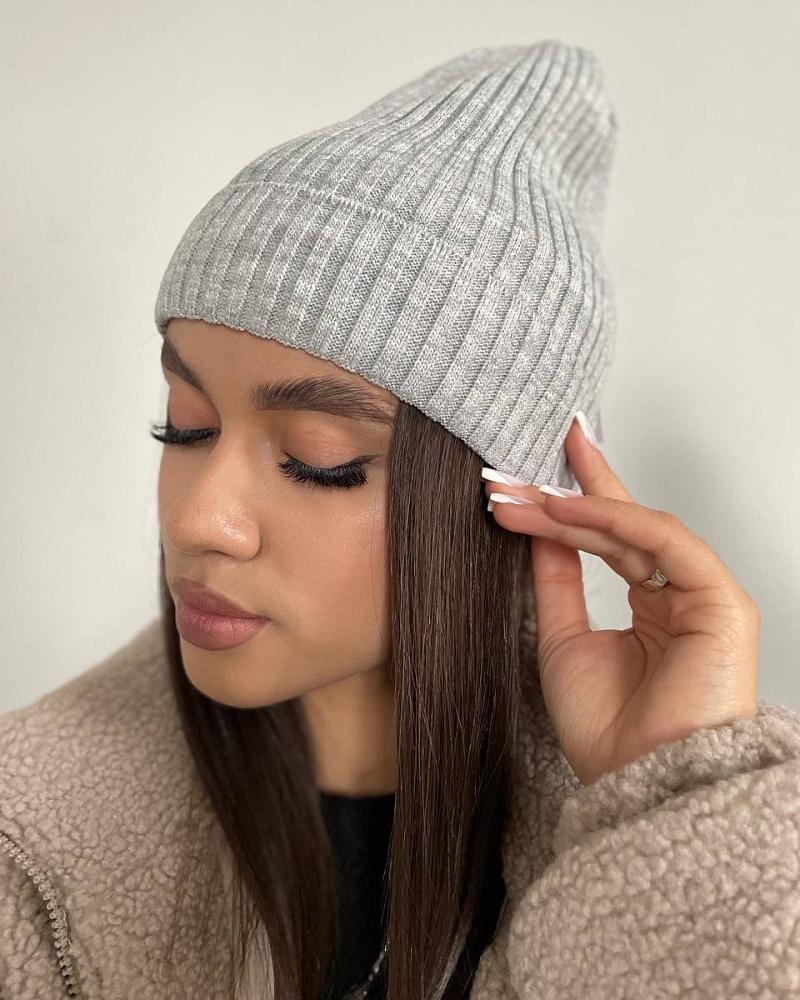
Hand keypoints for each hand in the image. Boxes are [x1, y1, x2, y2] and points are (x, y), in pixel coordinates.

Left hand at [482, 416, 759, 786]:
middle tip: (518, 467)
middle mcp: (680, 595)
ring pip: (639, 530)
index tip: (526, 478)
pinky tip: (566, 511)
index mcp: (653, 607)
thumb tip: (539, 527)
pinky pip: (667, 543)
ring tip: (525, 494)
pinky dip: (616, 522)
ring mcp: (704, 596)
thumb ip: (557, 579)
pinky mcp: (722, 601)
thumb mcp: (563, 638)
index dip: (573, 501)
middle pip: (623, 525)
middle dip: (569, 491)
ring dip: (578, 506)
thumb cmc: (610, 731)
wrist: (637, 784)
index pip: (612, 538)